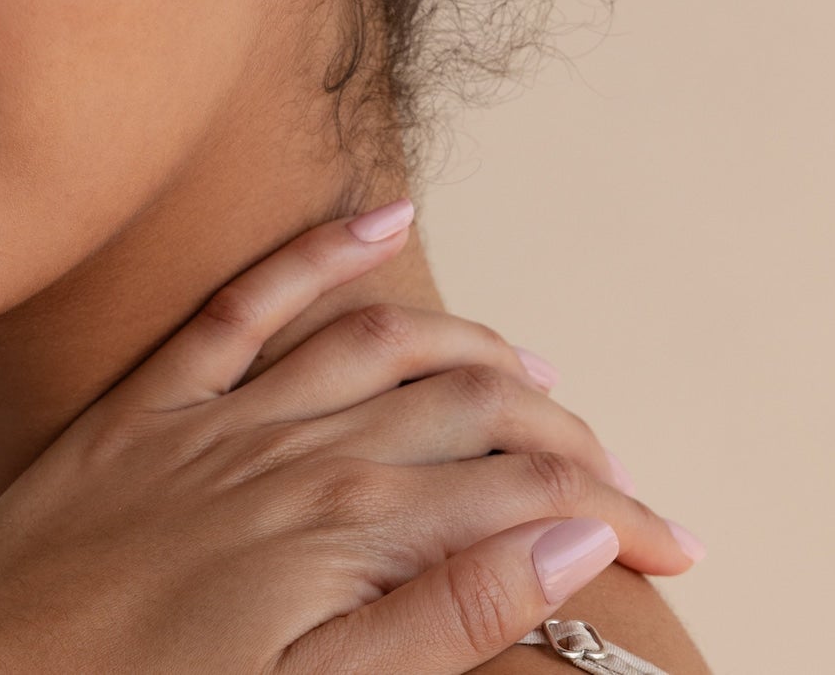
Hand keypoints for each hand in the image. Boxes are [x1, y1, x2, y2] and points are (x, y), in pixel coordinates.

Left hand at [0, 200, 697, 673]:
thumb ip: (444, 618)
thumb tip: (569, 541)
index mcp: (348, 529)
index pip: (520, 494)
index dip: (612, 514)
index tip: (675, 542)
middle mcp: (301, 447)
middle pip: (468, 407)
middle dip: (562, 435)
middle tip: (617, 473)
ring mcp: (227, 409)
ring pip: (384, 342)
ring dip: (472, 346)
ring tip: (533, 370)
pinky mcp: (159, 395)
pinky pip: (251, 297)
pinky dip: (320, 250)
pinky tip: (381, 216)